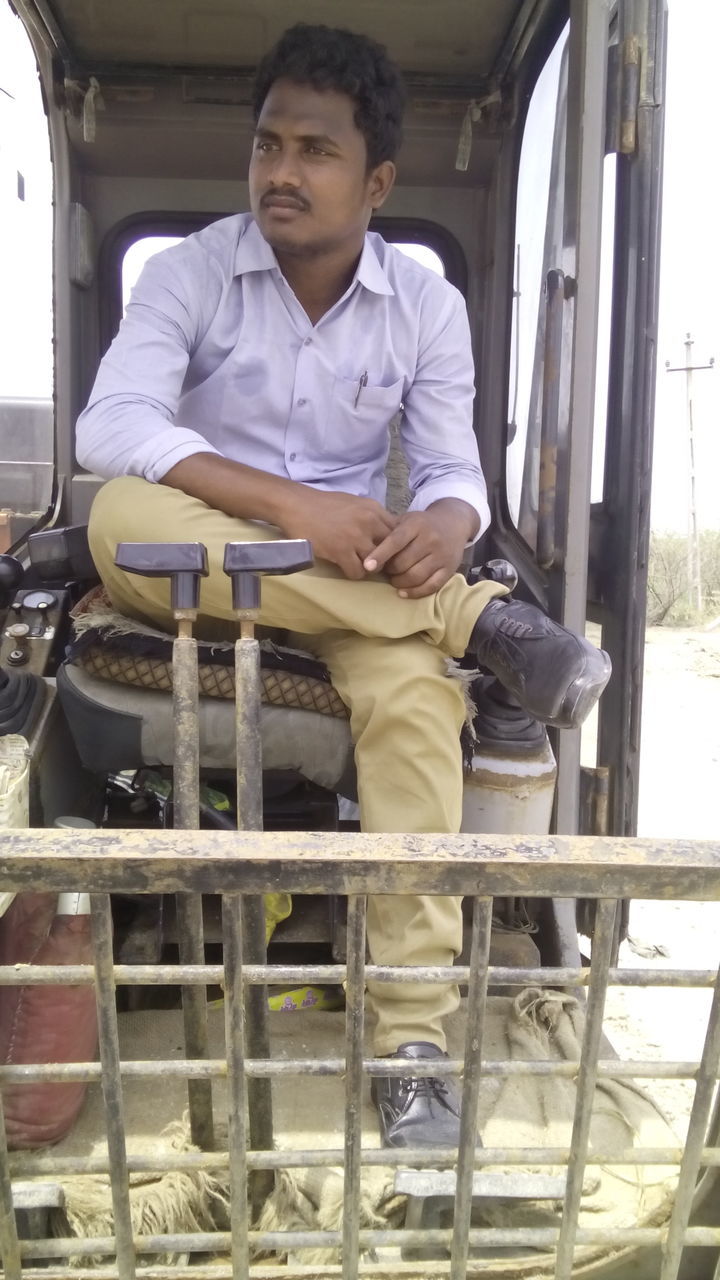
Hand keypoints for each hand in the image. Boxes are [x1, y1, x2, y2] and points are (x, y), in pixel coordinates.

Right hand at [282, 488, 397, 579]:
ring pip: (376, 564)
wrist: (297, 505)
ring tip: (359, 566)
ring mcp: (355, 537)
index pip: (397, 533)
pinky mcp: (341, 551)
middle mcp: (369, 522)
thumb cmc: (324, 505)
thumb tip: (385, 534)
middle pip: (390, 550)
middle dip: (384, 559)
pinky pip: (357, 572)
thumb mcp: (355, 504)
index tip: (385, 552)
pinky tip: (346, 568)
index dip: (393, 546)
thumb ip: (372, 517)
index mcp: (374, 509)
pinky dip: (353, 574)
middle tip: (375, 564)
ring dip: (368, 568)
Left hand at [363, 500, 478, 597]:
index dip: (380, 555)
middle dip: (390, 570)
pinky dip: (415, 592)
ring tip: (394, 580)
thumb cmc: (422, 524)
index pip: (395, 541)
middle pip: (403, 563)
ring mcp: (441, 555)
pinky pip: (430, 586)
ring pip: (416, 576)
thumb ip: (388, 531)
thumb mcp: (406, 520)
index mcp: (416, 525)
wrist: (454, 523)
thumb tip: (364, 547)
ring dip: (400, 583)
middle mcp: (430, 539)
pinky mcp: (450, 569)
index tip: (367, 566)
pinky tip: (403, 592)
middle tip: (384, 571)